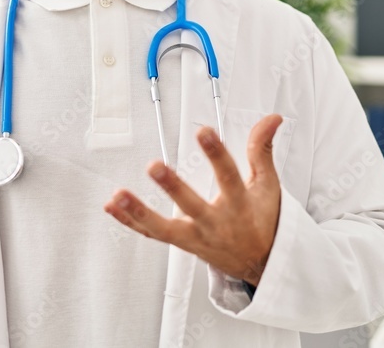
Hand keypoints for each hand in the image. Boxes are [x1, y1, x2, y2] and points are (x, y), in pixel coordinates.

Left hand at [104, 114, 282, 285]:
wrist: (260, 263)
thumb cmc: (262, 220)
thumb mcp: (267, 185)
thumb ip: (262, 149)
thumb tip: (272, 119)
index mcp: (239, 205)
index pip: (229, 176)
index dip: (217, 154)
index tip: (204, 132)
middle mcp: (216, 223)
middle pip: (192, 206)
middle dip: (173, 187)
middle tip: (154, 167)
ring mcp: (196, 237)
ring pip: (164, 229)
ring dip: (139, 212)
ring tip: (118, 195)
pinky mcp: (181, 244)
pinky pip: (151, 235)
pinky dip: (129, 222)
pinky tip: (112, 207)